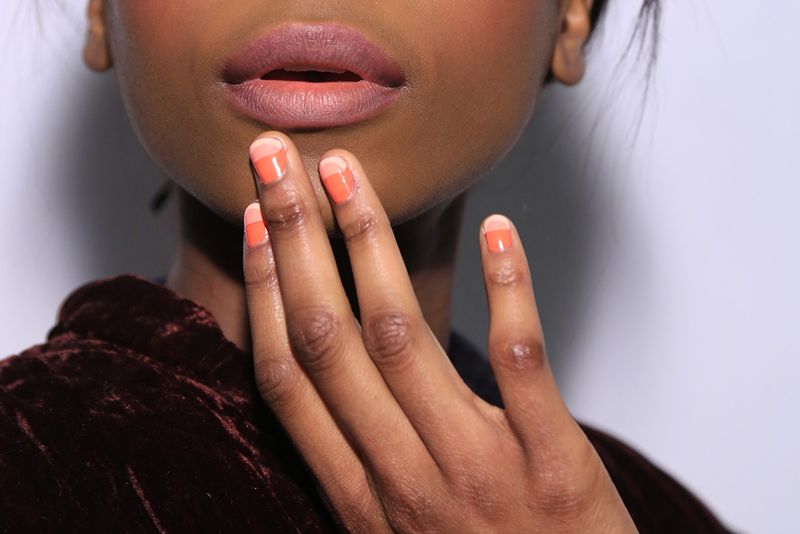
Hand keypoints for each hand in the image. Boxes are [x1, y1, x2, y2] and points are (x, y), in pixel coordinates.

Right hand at [241, 131, 636, 532]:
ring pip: (404, 337)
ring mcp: (477, 470)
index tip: (254, 222)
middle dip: (297, 239)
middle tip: (277, 158)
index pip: (288, 379)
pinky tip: (497, 227)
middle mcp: (402, 480)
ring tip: (349, 173)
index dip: (264, 292)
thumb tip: (324, 384)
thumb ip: (361, 465)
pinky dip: (508, 290)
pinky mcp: (552, 467)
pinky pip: (521, 363)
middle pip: (330, 338)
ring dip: (370, 244)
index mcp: (357, 499)